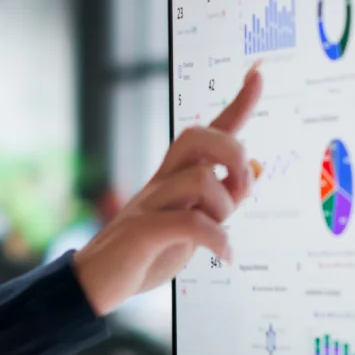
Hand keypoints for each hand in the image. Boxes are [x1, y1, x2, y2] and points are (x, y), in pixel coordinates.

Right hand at [73, 64, 263, 315]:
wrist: (95, 283)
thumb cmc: (144, 254)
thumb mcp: (191, 226)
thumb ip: (220, 200)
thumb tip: (255, 171)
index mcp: (173, 177)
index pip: (209, 130)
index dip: (238, 102)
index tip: (259, 71)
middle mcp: (161, 181)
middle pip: (200, 136)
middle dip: (234, 155)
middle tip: (240, 189)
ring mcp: (150, 203)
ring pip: (201, 180)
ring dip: (225, 209)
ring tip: (221, 237)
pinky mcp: (144, 231)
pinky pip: (193, 224)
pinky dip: (219, 241)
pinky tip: (224, 257)